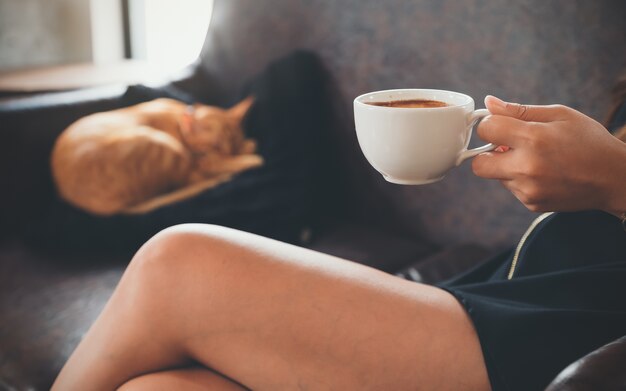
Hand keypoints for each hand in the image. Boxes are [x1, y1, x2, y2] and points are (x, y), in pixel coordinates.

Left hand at [473, 96, 625, 213]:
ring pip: (496, 176)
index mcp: (534, 139)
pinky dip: (520, 180)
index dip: (490, 124)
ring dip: (506, 166)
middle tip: (506, 146)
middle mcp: (527, 167)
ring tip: (535, 159)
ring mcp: (528, 189)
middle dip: (487, 153)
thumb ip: (520, 110)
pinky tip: (543, 173)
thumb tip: (490, 103)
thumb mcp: (560, 115)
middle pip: (478, 163)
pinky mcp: (531, 203)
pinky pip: (511, 188)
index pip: (486, 129)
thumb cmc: (589, 141)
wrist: (614, 178)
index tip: (501, 125)